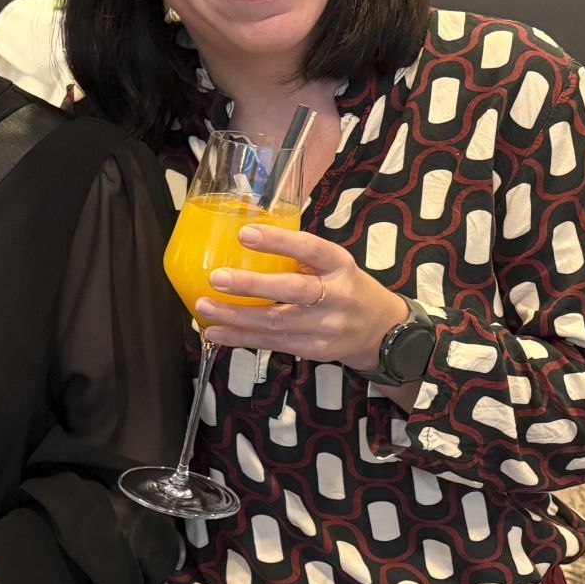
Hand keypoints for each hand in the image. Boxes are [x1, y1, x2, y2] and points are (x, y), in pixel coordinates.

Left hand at [193, 224, 408, 369]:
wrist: (379, 330)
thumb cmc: (345, 288)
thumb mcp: (333, 264)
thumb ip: (299, 256)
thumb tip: (243, 240)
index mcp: (339, 265)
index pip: (310, 249)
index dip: (278, 241)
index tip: (245, 234)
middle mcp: (335, 296)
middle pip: (292, 291)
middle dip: (251, 285)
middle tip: (216, 278)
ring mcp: (325, 327)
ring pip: (276, 323)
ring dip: (236, 316)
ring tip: (205, 307)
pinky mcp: (313, 350)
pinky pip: (271, 343)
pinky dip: (240, 338)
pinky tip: (215, 332)